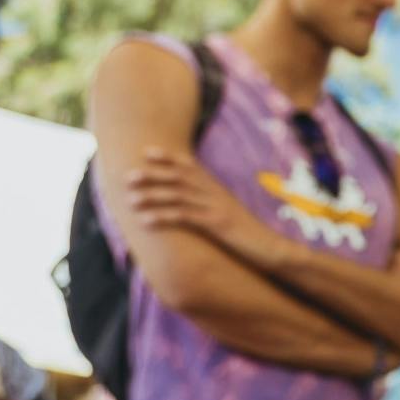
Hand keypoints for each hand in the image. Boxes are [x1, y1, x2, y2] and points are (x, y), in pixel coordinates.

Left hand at [125, 147, 255, 246]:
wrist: (271, 247)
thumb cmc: (247, 233)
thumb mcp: (229, 212)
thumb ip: (211, 203)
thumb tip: (192, 202)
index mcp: (217, 189)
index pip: (191, 166)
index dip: (168, 158)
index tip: (147, 152)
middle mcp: (215, 193)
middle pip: (179, 178)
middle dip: (152, 175)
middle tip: (128, 176)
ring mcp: (216, 208)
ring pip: (178, 196)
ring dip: (152, 197)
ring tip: (130, 200)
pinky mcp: (217, 225)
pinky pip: (185, 218)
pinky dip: (163, 217)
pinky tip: (146, 221)